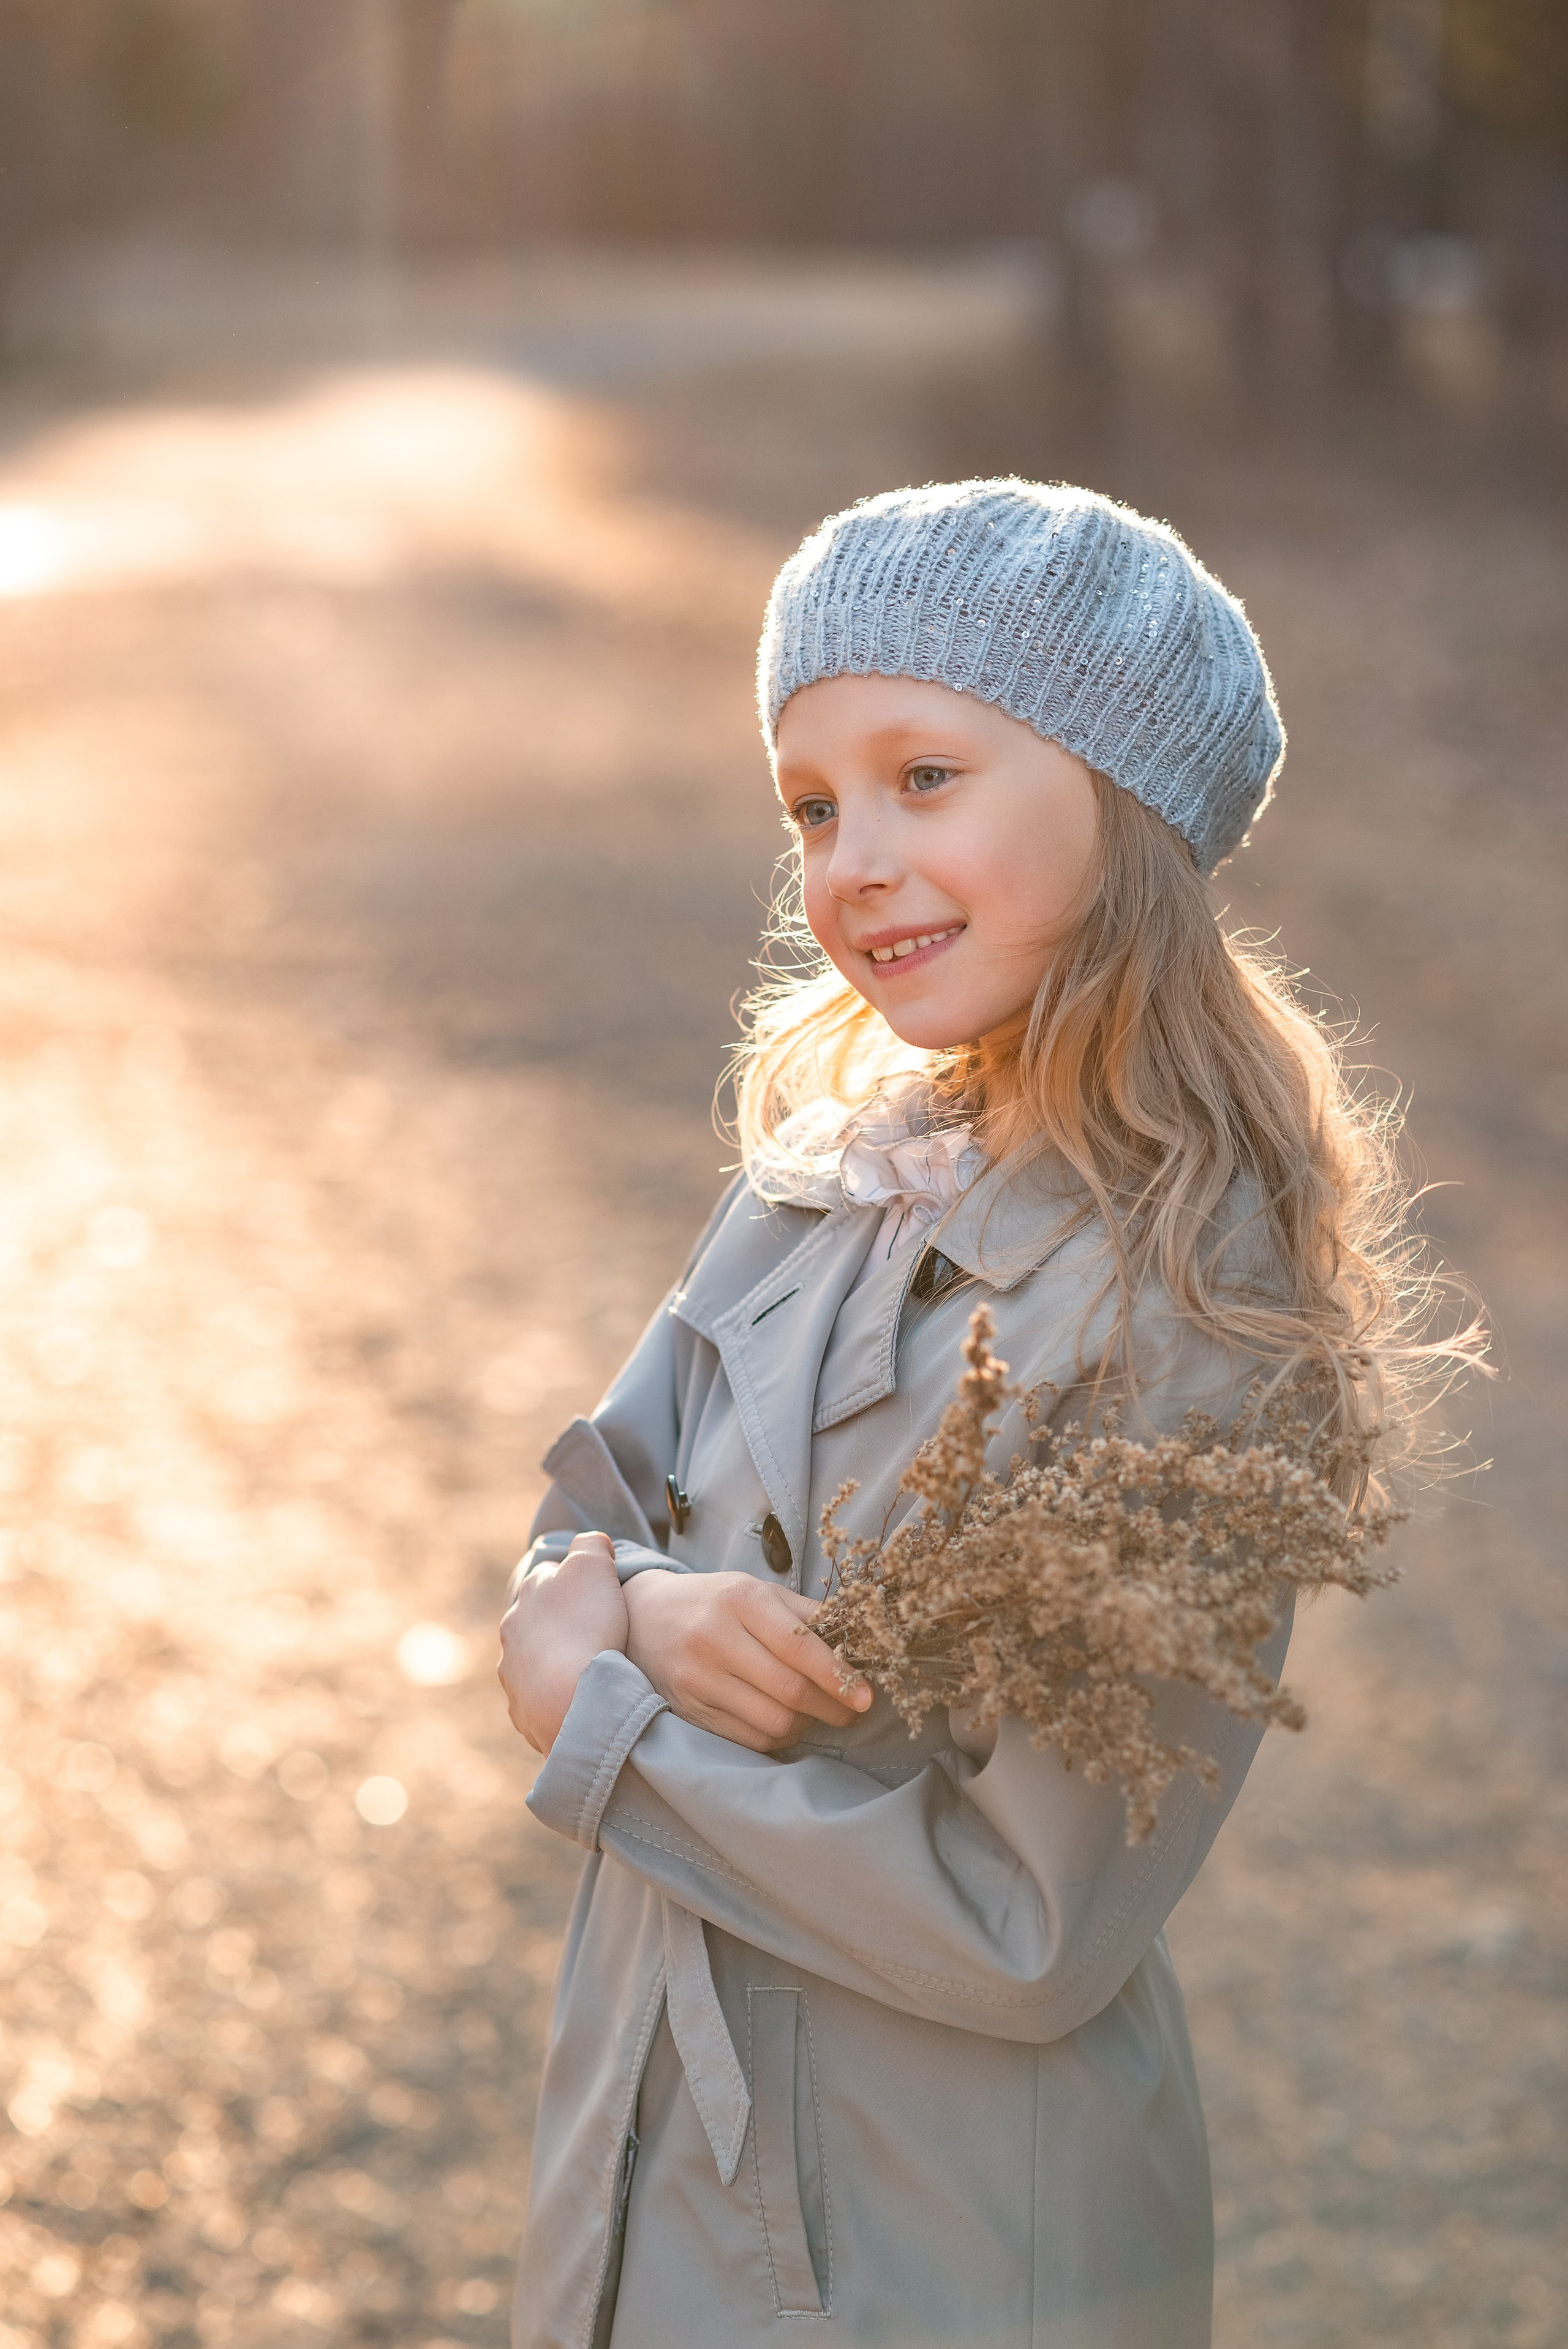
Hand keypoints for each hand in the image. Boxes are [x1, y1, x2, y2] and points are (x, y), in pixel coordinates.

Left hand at [499, 1532, 628, 1755]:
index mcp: (529, 1595)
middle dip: (560, 1623)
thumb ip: (591, 1544)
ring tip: (586, 1671)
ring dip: (554, 1662)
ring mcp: (512, 1675)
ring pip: (532, 1661)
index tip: (596, 1594)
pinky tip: (576, 1699)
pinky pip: (536, 1700)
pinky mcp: (521, 1711)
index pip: (548, 1575)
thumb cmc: (588, 1627)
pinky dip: (553, 1697)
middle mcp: (512, 1633)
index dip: (574, 1581)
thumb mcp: (594, 1565)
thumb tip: (590, 1542)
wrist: (575, 1698)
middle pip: (537, 1619)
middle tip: (593, 1633)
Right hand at [622, 1569, 870, 1752]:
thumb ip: (805, 1615)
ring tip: (816, 1712)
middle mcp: (715, 1638)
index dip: (839, 1676)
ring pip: (772, 1722)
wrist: (642, 1617)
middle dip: (833, 1707)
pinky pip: (749, 1739)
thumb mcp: (756, 1591)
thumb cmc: (714, 1602)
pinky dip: (778, 1737)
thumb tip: (859, 1641)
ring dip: (806, 1725)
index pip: (800, 1647)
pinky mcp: (688, 1711)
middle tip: (854, 1711)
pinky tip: (785, 1722)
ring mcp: (698, 1678)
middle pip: (789, 1690)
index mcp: (740, 1600)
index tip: (867, 1696)